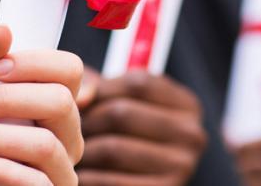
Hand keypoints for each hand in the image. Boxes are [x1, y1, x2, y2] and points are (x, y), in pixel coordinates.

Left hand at [76, 69, 206, 185]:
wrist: (140, 181)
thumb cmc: (126, 135)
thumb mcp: (125, 102)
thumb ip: (102, 88)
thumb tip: (82, 97)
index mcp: (187, 105)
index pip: (138, 83)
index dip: (101, 89)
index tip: (82, 101)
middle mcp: (192, 135)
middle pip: (122, 114)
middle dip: (86, 122)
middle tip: (68, 130)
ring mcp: (182, 167)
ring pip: (112, 149)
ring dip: (82, 151)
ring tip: (71, 151)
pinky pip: (110, 182)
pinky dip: (87, 178)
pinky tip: (81, 174)